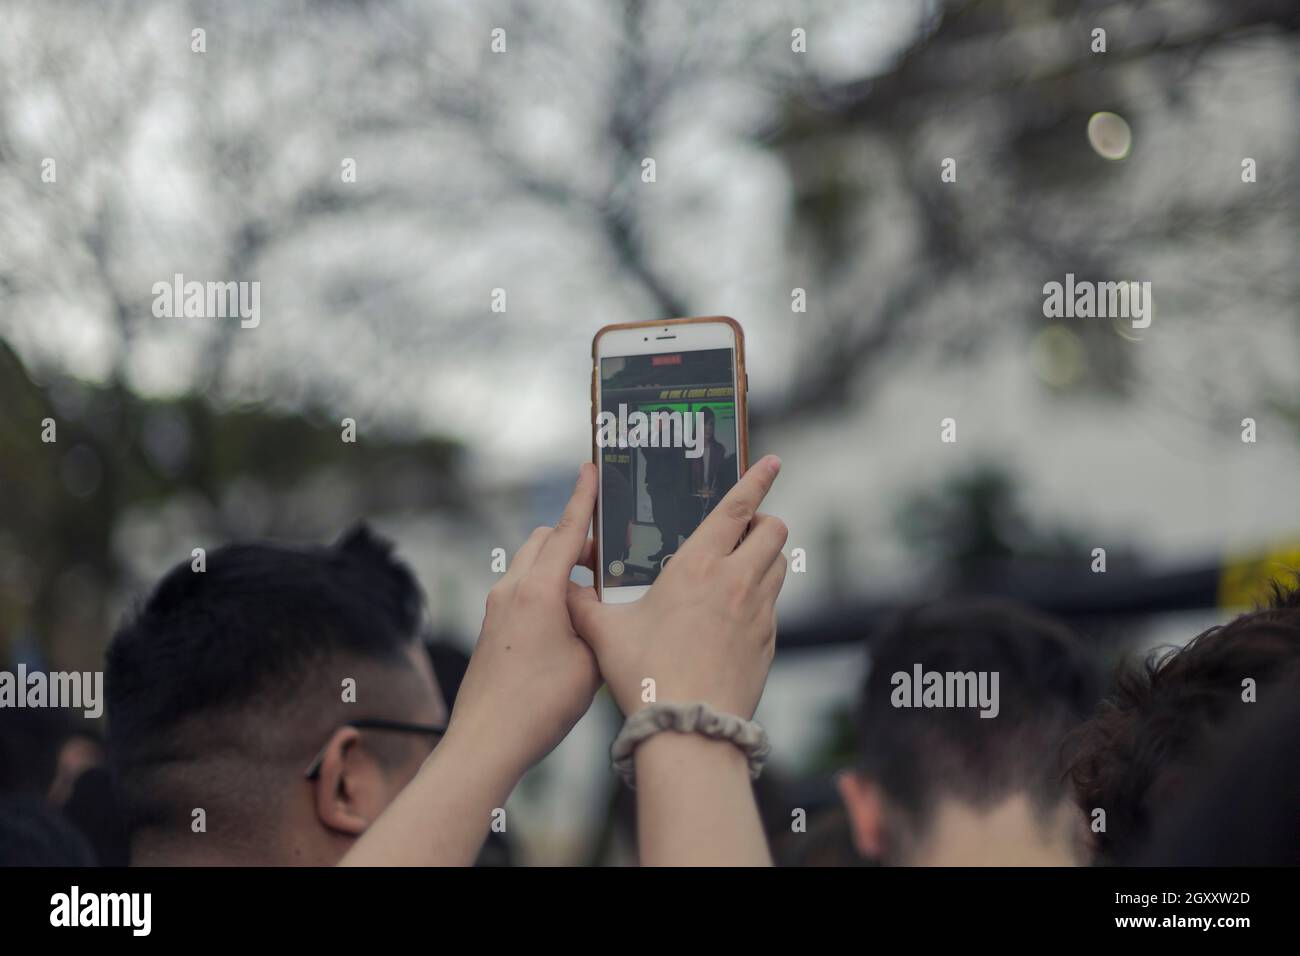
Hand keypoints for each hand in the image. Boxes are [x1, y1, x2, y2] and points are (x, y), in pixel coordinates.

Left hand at [446, 463, 601, 777]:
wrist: (487, 741)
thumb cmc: (542, 705)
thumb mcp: (589, 658)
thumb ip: (597, 619)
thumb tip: (592, 603)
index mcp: (540, 591)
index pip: (566, 530)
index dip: (583, 499)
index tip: (590, 469)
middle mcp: (512, 590)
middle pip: (544, 541)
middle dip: (574, 540)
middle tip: (606, 560)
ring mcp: (496, 608)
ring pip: (531, 566)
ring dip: (559, 567)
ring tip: (592, 596)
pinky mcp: (490, 628)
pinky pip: (521, 590)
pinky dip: (546, 589)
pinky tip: (567, 622)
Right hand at [567, 454, 786, 718]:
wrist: (690, 728)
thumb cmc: (646, 676)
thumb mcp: (605, 633)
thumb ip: (583, 605)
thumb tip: (563, 590)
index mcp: (698, 566)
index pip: (737, 508)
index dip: (757, 480)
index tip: (772, 461)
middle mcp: (736, 582)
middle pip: (773, 530)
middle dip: (763, 521)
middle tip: (742, 529)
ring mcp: (758, 612)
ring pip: (778, 565)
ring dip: (764, 557)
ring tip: (737, 568)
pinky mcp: (768, 641)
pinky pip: (773, 605)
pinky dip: (761, 598)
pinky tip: (733, 616)